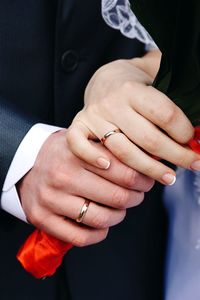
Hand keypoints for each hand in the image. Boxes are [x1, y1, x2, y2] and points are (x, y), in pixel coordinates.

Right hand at [17, 130, 153, 246]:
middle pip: (116, 197)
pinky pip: (80, 237)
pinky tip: (103, 225)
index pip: (123, 171)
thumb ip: (110, 149)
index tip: (147, 181)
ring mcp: (51, 200)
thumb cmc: (62, 154)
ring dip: (119, 216)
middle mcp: (62, 176)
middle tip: (138, 195)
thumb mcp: (82, 141)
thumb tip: (148, 160)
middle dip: (136, 198)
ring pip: (101, 219)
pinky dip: (99, 234)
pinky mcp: (43, 219)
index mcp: (76, 154)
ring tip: (120, 209)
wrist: (25, 164)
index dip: (143, 179)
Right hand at [67, 54, 199, 184]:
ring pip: (122, 151)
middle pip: (148, 138)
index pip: (164, 114)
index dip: (183, 132)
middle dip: (176, 155)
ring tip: (169, 178)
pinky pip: (79, 145)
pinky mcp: (79, 126)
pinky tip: (109, 168)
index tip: (193, 140)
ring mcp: (94, 116)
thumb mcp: (157, 83)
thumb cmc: (135, 86)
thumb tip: (198, 131)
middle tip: (193, 164)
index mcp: (133, 89)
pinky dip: (91, 157)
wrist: (104, 81)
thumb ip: (176, 101)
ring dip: (149, 169)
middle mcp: (112, 103)